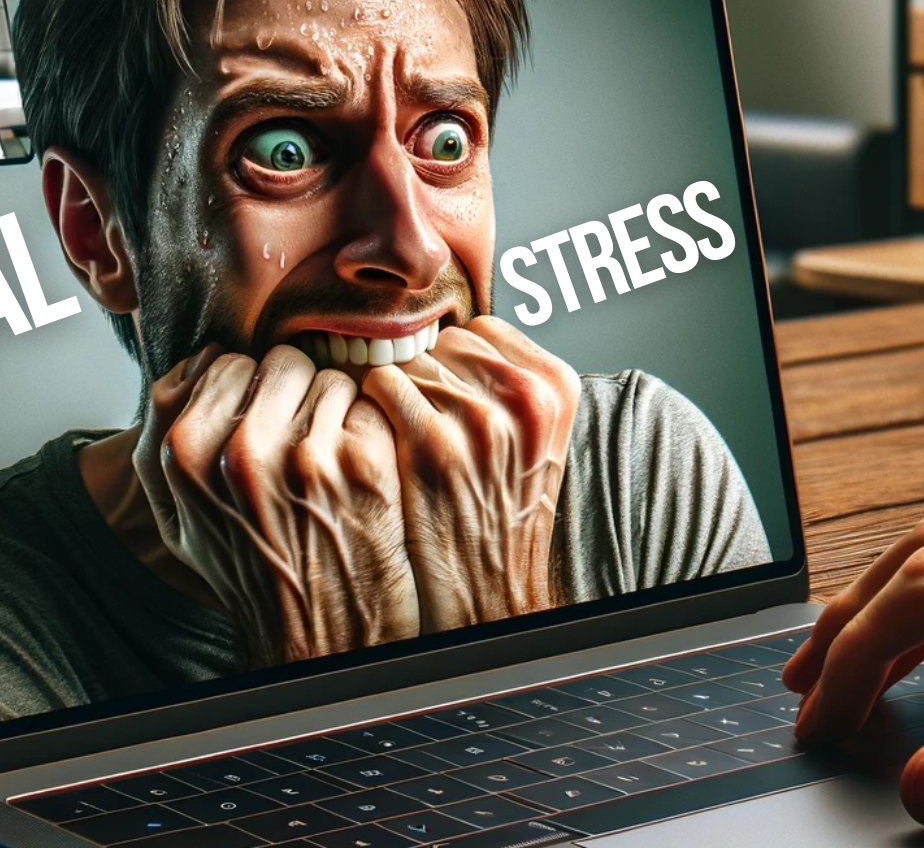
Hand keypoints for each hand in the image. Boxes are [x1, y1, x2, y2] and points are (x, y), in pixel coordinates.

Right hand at [133, 345, 419, 665]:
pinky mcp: (363, 465)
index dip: (250, 387)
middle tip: (303, 436)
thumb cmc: (251, 575)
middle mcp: (242, 451)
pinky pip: (370, 404)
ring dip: (337, 408)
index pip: (225, 361)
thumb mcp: (178, 519)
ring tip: (331, 458)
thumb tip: (191, 366)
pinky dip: (371, 428)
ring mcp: (306, 456)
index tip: (264, 418)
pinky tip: (361, 469)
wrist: (315, 637)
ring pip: (330, 376)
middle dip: (296, 391)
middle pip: (281, 361)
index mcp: (186, 454)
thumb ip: (164, 440)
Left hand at [361, 316, 580, 633]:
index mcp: (554, 389)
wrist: (490, 593)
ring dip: (393, 397)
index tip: (448, 399)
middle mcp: (523, 397)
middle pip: (441, 344)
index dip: (452, 364)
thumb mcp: (531, 441)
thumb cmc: (501, 519)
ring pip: (406, 363)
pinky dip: (369, 410)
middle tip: (425, 427)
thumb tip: (452, 338)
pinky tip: (383, 445)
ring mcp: (477, 418)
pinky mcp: (431, 443)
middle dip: (423, 379)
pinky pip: (379, 386)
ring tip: (406, 444)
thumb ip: (505, 384)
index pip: (480, 330)